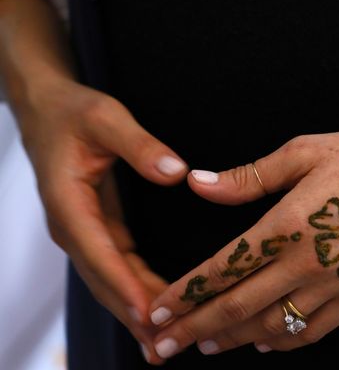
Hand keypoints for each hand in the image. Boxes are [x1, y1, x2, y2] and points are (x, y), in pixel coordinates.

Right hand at [17, 79, 187, 363]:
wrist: (47, 108)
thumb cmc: (74, 112)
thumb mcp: (107, 118)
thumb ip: (140, 144)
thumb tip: (176, 172)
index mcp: (69, 203)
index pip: (100, 252)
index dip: (125, 284)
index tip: (150, 313)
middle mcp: (72, 226)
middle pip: (103, 279)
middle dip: (133, 314)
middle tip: (164, 346)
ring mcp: (81, 231)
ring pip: (109, 280)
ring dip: (134, 311)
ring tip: (162, 344)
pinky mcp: (95, 230)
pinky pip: (116, 267)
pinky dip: (134, 291)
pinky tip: (155, 310)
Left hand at [147, 95, 338, 357]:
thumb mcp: (305, 151)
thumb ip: (247, 178)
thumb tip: (195, 183)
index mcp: (290, 222)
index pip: (223, 268)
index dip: (186, 294)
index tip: (156, 310)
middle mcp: (310, 261)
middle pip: (239, 307)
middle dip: (194, 329)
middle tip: (161, 346)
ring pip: (273, 325)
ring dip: (232, 339)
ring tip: (203, 345)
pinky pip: (313, 330)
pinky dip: (283, 341)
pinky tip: (262, 343)